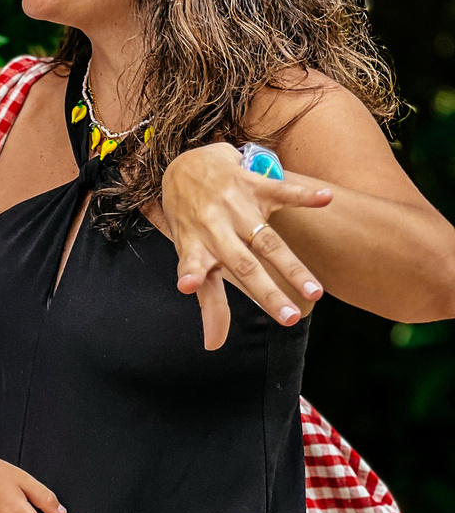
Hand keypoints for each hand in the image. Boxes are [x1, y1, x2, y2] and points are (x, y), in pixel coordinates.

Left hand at [162, 143, 332, 349]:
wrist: (186, 167)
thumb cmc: (191, 223)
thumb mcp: (192, 258)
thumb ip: (209, 301)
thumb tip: (213, 345)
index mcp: (199, 248)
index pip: (201, 271)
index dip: (194, 277)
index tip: (187, 286)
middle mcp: (216, 229)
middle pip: (246, 265)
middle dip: (267, 292)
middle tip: (291, 319)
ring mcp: (236, 207)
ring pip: (268, 239)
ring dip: (292, 265)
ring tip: (316, 292)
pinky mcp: (253, 184)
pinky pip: (281, 191)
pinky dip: (304, 195)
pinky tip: (326, 199)